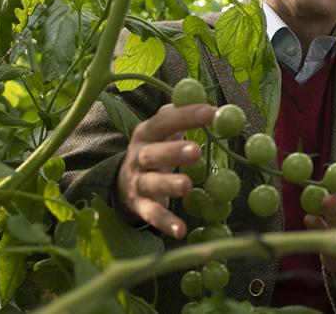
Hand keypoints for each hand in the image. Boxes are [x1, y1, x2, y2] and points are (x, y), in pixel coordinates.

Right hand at [115, 103, 214, 239]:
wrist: (124, 180)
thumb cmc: (155, 149)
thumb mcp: (161, 131)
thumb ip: (179, 116)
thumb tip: (208, 104)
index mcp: (146, 133)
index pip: (164, 122)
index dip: (186, 116)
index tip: (211, 112)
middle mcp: (138, 157)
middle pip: (153, 154)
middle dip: (173, 152)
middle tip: (196, 151)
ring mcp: (137, 182)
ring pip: (151, 184)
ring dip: (169, 185)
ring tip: (187, 186)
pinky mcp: (139, 206)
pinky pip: (152, 214)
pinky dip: (165, 223)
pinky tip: (181, 230)